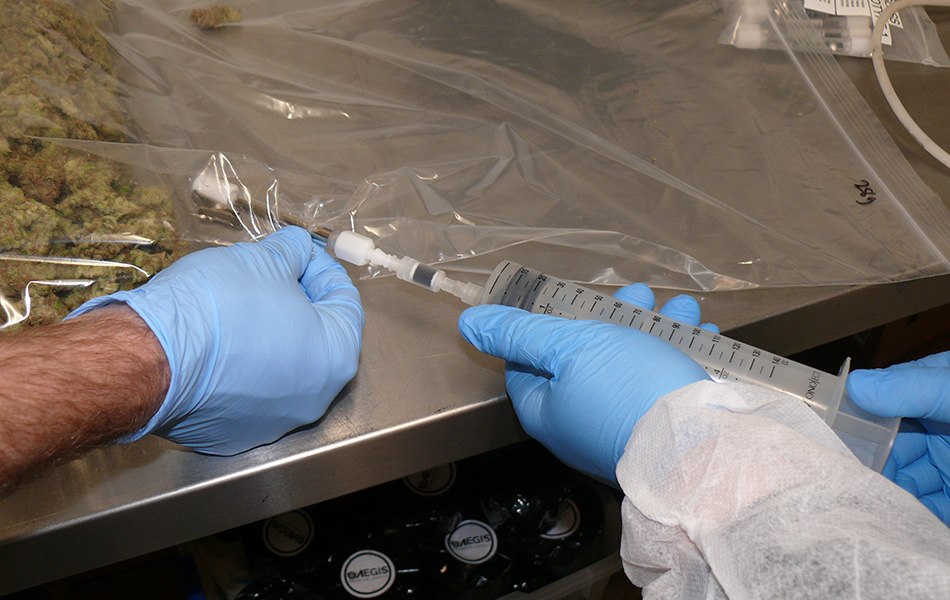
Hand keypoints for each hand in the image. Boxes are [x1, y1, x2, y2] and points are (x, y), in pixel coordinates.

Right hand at [69, 226, 363, 454]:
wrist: (151, 357)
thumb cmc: (220, 306)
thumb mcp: (263, 260)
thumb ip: (292, 253)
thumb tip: (299, 249)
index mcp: (335, 357)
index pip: (346, 304)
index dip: (323, 270)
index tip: (301, 254)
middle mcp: (314, 399)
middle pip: (317, 340)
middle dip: (297, 302)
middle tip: (271, 275)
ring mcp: (273, 422)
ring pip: (282, 369)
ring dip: (270, 336)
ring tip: (240, 306)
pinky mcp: (234, 436)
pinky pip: (247, 394)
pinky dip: (241, 368)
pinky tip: (218, 344)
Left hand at [458, 284, 711, 481]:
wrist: (697, 446)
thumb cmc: (623, 387)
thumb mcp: (565, 347)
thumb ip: (517, 333)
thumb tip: (469, 324)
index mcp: (546, 409)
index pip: (526, 363)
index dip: (542, 327)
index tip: (566, 299)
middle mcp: (579, 423)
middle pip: (584, 360)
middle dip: (611, 318)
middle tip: (636, 292)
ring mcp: (621, 429)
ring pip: (630, 366)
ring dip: (653, 328)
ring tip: (677, 304)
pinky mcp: (660, 429)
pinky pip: (662, 383)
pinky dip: (677, 352)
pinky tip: (699, 330)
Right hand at [847, 351, 949, 524]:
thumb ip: (911, 387)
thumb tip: (854, 385)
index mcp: (938, 395)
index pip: (888, 401)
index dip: (859, 413)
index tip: (827, 425)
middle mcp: (941, 431)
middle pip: (889, 444)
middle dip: (864, 457)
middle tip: (833, 467)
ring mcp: (947, 468)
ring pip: (901, 479)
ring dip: (878, 489)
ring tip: (849, 496)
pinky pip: (921, 510)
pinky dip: (900, 515)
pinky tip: (878, 514)